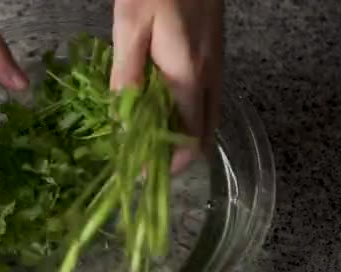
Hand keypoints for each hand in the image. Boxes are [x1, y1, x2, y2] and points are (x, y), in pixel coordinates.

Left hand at [110, 0, 221, 173]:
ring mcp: (216, 68)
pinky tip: (160, 112)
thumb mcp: (130, 28)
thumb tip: (123, 119)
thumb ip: (127, 75)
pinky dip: (186, 117)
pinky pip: (205, 101)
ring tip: (147, 142)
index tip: (141, 174)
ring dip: (181, 138)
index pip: (188, 138)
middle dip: (176, 156)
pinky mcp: (213, 58)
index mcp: (188, 76)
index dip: (166, 164)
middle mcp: (210, 78)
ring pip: (207, 120)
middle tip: (144, 162)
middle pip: (204, 136)